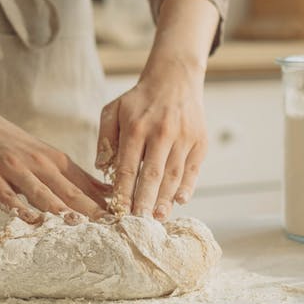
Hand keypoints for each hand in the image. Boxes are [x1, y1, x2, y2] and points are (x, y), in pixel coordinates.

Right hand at [0, 112, 110, 222]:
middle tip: (109, 226)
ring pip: (41, 192)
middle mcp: (40, 164)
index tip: (122, 218)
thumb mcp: (50, 157)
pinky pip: (7, 196)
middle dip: (90, 209)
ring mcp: (16, 170)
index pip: (85, 185)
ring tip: (77, 224)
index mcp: (57, 161)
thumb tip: (109, 194)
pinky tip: (31, 220)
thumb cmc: (17, 147)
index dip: (104, 203)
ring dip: (60, 209)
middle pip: (69, 190)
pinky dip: (19, 208)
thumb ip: (77, 178)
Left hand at [98, 66, 206, 219]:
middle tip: (139, 224)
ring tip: (157, 218)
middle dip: (144, 202)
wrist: (175, 79)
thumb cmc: (139, 100)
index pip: (128, 167)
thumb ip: (105, 138)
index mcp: (136, 126)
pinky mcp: (200, 141)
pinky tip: (180, 201)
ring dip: (166, 199)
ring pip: (174, 175)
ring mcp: (183, 137)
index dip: (124, 192)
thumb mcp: (113, 110)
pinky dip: (187, 186)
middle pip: (152, 175)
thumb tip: (103, 168)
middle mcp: (161, 132)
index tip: (119, 212)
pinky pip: (193, 169)